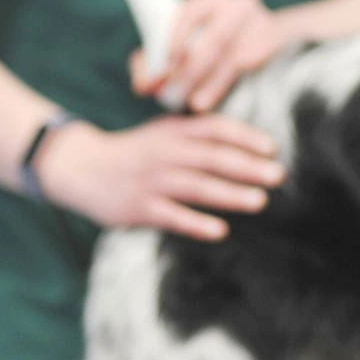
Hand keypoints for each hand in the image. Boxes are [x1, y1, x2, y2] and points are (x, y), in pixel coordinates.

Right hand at [34, 115, 284, 240]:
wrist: (82, 167)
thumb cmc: (135, 152)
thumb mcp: (163, 133)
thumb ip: (198, 136)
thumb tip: (246, 144)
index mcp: (174, 132)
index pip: (215, 129)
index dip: (245, 136)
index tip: (272, 147)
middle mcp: (165, 153)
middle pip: (212, 157)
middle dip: (247, 166)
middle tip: (278, 175)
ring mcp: (152, 180)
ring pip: (196, 186)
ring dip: (230, 194)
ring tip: (259, 201)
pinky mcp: (139, 207)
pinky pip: (172, 215)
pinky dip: (196, 223)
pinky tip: (220, 230)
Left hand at [130, 0, 290, 113]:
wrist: (274, 40)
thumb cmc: (211, 46)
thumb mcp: (182, 45)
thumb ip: (156, 61)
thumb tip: (142, 84)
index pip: (189, 13)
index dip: (175, 39)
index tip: (165, 66)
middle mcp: (239, 4)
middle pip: (213, 39)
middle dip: (188, 71)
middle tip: (168, 95)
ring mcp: (261, 23)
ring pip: (231, 57)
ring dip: (206, 83)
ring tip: (189, 103)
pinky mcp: (275, 43)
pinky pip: (247, 68)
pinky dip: (222, 87)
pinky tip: (206, 103)